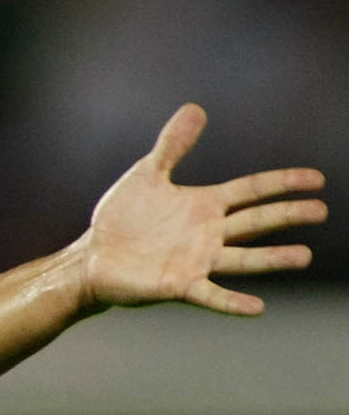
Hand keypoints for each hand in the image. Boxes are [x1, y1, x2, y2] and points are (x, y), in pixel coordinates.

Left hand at [78, 104, 326, 315]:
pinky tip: (256, 307)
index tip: (317, 179)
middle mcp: (209, 233)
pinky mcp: (179, 285)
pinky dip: (232, 302)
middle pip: (255, 221)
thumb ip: (173, 145)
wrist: (93, 256)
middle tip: (320, 210)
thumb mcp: (147, 174)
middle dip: (286, 215)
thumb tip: (195, 108)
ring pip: (242, 259)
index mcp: (205, 205)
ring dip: (271, 259)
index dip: (282, 183)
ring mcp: (197, 260)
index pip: (251, 190)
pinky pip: (211, 294)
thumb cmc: (124, 218)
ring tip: (303, 256)